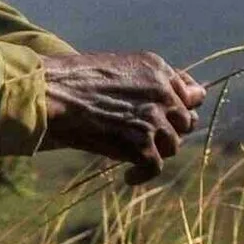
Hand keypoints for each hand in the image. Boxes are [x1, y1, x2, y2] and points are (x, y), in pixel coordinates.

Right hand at [38, 51, 207, 183]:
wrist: (50, 92)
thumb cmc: (71, 78)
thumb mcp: (116, 66)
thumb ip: (144, 81)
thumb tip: (158, 102)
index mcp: (158, 70)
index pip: (193, 93)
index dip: (184, 107)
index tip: (172, 118)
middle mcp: (163, 93)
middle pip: (186, 122)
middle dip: (171, 131)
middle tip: (150, 140)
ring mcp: (154, 120)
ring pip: (172, 145)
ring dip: (156, 152)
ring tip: (135, 158)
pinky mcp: (141, 145)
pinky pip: (155, 167)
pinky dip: (142, 175)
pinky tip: (129, 177)